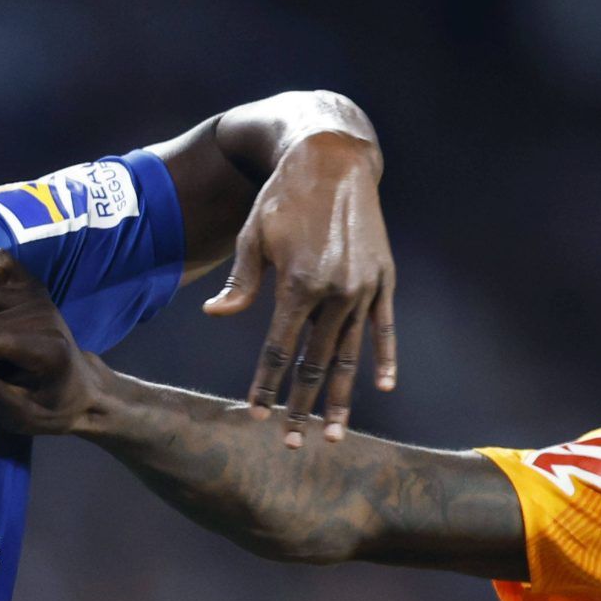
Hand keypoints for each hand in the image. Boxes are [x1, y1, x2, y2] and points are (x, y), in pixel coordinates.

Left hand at [202, 131, 395, 441]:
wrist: (333, 157)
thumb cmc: (283, 195)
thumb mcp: (253, 234)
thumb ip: (241, 282)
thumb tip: (216, 315)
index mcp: (299, 284)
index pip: (278, 350)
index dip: (265, 386)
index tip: (256, 415)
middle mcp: (335, 292)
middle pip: (315, 364)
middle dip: (301, 407)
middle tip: (291, 443)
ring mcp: (364, 288)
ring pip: (350, 356)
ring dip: (342, 400)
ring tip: (334, 436)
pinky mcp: (383, 279)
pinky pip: (384, 328)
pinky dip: (384, 358)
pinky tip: (383, 387)